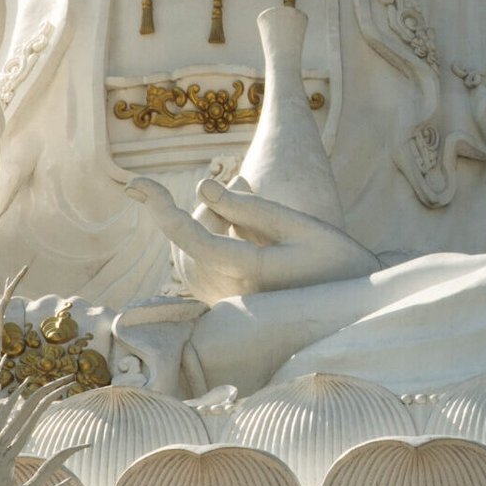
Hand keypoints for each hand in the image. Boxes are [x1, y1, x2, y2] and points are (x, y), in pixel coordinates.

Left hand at [125, 175, 377, 299]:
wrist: (351, 302)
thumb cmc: (332, 258)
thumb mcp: (298, 225)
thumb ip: (248, 208)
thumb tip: (200, 188)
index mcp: (252, 272)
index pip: (195, 239)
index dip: (162, 210)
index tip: (135, 184)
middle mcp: (232, 292)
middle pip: (195, 233)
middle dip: (211, 204)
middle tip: (246, 182)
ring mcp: (226, 299)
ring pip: (193, 246)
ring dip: (211, 217)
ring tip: (250, 202)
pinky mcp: (223, 298)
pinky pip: (200, 257)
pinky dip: (212, 231)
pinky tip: (239, 224)